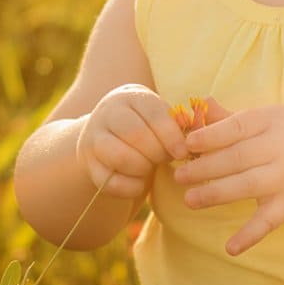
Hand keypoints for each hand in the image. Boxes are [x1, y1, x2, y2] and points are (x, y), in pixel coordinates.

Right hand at [76, 83, 190, 200]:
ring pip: (120, 157)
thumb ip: (180, 124)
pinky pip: (110, 182)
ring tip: (150, 168)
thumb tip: (195, 137)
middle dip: (157, 153)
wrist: (108, 137)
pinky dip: (131, 187)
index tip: (182, 152)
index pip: (153, 113)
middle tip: (164, 159)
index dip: (171, 135)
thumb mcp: (159, 118)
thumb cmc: (146, 128)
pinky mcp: (88, 163)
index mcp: (131, 96)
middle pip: (136, 134)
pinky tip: (139, 181)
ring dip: (143, 169)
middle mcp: (108, 112)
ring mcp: (93, 137)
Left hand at [173, 100, 283, 255]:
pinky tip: (230, 248)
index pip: (237, 127)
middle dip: (205, 167)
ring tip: (189, 200)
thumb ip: (232, 117)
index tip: (188, 143)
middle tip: (180, 175)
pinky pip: (267, 222)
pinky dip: (249, 236)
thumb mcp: (269, 118)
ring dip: (216, 194)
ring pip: (247, 186)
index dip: (211, 135)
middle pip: (237, 158)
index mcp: (270, 123)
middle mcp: (279, 150)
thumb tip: (200, 103)